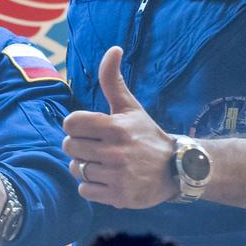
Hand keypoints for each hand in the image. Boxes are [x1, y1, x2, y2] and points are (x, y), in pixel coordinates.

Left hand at [62, 46, 177, 207]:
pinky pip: (84, 190)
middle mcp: (116, 152)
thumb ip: (113, 80)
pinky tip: (107, 179)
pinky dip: (91, 186)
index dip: (75, 125)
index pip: (71, 123)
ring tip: (103, 163)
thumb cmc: (146, 134)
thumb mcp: (130, 107)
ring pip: (75, 169)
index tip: (88, 128)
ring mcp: (117, 175)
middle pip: (69, 146)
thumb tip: (113, 48)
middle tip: (96, 146)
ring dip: (85, 167)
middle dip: (78, 146)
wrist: (176, 170)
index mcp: (116, 127)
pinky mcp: (119, 196)